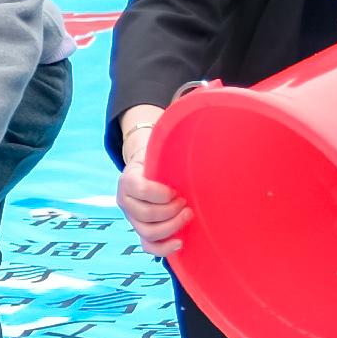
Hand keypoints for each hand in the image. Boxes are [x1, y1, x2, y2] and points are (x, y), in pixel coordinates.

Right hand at [116, 105, 187, 256]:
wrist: (154, 165)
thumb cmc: (168, 149)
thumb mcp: (171, 130)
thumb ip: (185, 112)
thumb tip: (210, 89)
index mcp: (131, 173)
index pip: (136, 188)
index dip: (158, 193)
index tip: (176, 189)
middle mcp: (127, 197)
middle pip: (141, 214)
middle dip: (169, 211)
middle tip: (187, 201)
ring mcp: (134, 215)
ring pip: (145, 231)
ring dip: (170, 227)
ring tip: (187, 215)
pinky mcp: (144, 229)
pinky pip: (147, 245)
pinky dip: (162, 248)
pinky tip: (180, 243)